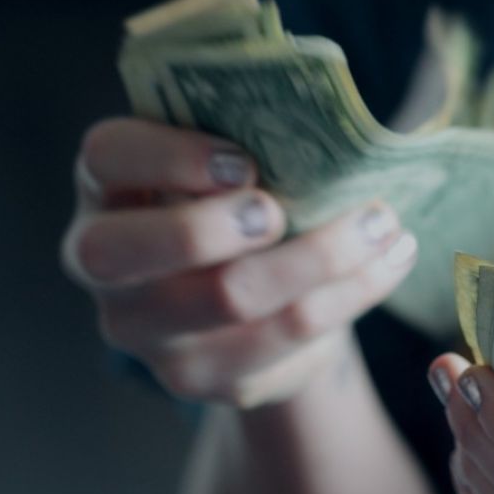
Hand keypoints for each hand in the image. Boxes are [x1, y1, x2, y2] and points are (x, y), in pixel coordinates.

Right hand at [61, 117, 417, 407]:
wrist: (253, 294)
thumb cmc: (239, 198)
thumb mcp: (227, 158)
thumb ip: (247, 133)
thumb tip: (323, 117)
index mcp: (106, 186)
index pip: (106, 158)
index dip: (168, 156)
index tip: (243, 160)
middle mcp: (104, 265)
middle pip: (131, 252)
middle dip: (213, 227)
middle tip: (281, 211)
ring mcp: (148, 332)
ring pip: (229, 299)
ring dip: (320, 257)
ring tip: (383, 224)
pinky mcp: (205, 377)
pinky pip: (285, 341)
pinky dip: (350, 295)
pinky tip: (389, 261)